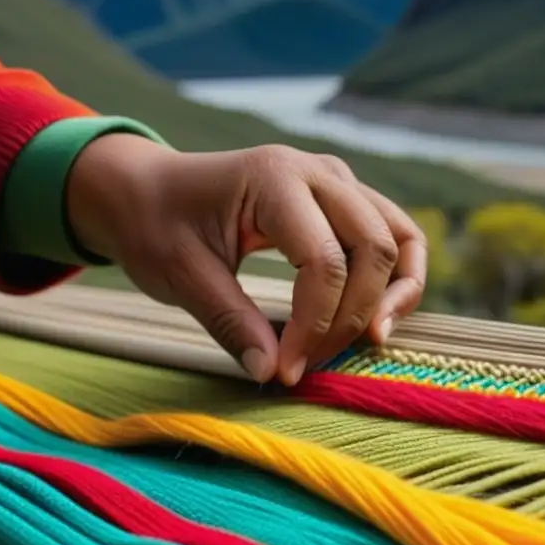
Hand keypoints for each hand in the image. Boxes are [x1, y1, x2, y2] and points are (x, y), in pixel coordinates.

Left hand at [66, 134, 426, 385]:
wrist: (146, 189)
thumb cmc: (156, 224)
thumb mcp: (180, 276)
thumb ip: (229, 322)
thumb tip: (271, 373)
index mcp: (274, 178)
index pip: (323, 261)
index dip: (313, 325)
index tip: (284, 370)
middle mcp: (318, 172)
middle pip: (373, 248)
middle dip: (352, 316)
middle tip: (311, 362)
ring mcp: (337, 181)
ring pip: (395, 238)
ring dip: (392, 295)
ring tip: (370, 341)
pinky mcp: (344, 198)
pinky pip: (392, 234)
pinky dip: (397, 276)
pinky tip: (378, 316)